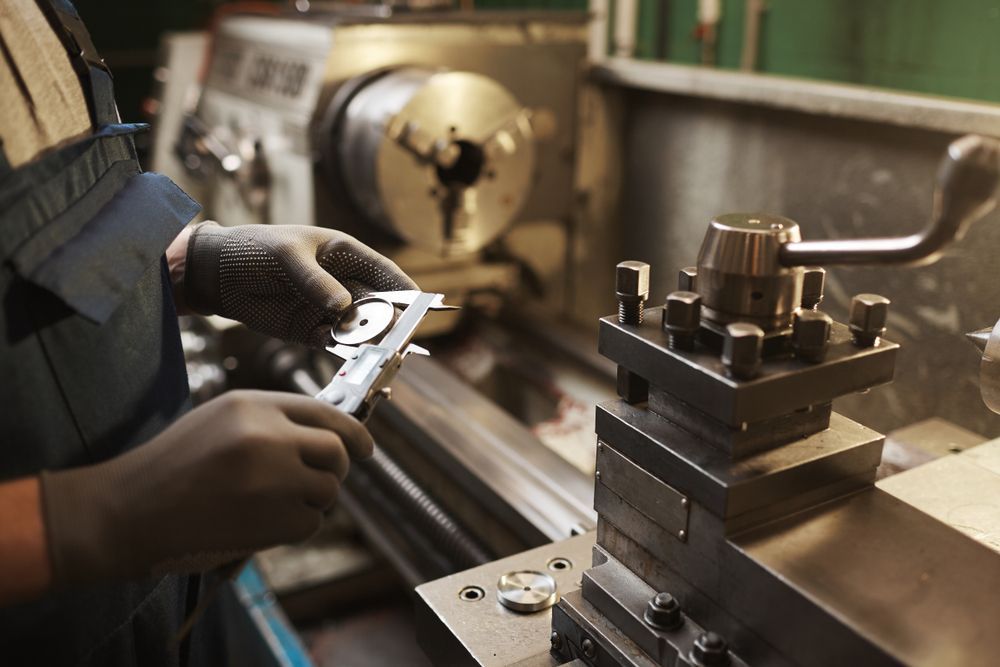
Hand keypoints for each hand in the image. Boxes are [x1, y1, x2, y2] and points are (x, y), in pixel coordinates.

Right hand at [40, 390, 372, 586]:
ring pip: (328, 489)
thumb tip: (329, 434)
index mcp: (252, 404)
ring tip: (269, 505)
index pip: (324, 411)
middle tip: (317, 482)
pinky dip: (294, 528)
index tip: (366, 448)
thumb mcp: (219, 422)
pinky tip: (259, 524)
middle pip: (336, 450)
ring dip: (311, 501)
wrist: (127, 512)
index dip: (353, 432)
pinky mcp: (274, 518)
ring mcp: (274, 477)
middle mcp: (268, 434)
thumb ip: (270, 422)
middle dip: (336, 469)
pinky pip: (310, 522)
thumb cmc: (172, 467)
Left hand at [182, 222, 416, 346]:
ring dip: (370, 341)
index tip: (424, 305)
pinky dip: (345, 352)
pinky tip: (352, 358)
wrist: (213, 273)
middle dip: (391, 322)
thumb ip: (315, 281)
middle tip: (400, 338)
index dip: (406, 289)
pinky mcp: (310, 331)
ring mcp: (327, 309)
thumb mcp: (285, 256)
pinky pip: (335, 344)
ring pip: (360, 328)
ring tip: (380, 353)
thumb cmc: (252, 249)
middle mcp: (341, 283)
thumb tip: (344, 306)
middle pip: (378, 305)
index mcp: (344, 254)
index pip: (384, 272)